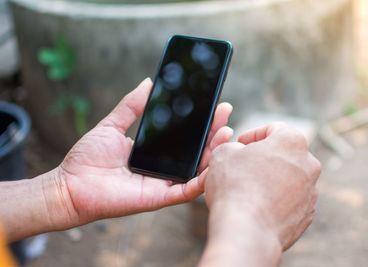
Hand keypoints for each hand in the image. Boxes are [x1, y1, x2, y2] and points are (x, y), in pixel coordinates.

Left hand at [51, 78, 232, 225]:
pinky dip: (203, 180)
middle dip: (214, 133)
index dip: (203, 123)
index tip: (215, 104)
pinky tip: (214, 164)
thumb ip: (132, 105)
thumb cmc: (87, 158)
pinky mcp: (159, 197)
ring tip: (226, 132)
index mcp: (156, 153)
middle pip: (197, 152)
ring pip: (198, 170)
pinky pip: (187, 191)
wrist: (69, 185)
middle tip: (225, 112)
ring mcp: (163, 184)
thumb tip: (149, 82)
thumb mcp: (112, 125)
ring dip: (214, 153)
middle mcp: (164, 169)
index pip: (186, 138)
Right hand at [205, 123, 320, 251]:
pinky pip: (291, 200)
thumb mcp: (223, 153)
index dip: (253, 134)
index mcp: (292, 141)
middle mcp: (309, 164)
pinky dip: (277, 200)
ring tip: (248, 188)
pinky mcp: (307, 214)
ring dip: (271, 179)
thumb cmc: (234, 187)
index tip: (240, 144)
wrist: (246, 231)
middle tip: (243, 165)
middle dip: (264, 157)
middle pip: (284, 153)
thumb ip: (233, 146)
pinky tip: (257, 206)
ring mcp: (311, 191)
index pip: (274, 128)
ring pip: (289, 177)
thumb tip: (238, 153)